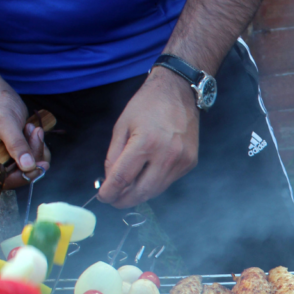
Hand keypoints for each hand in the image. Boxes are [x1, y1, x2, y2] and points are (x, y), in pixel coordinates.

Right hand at [0, 81, 50, 189]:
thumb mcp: (5, 123)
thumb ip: (16, 144)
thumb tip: (27, 166)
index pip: (1, 179)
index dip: (21, 176)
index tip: (39, 165)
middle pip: (19, 174)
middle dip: (32, 155)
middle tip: (34, 133)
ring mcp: (6, 159)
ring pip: (30, 167)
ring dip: (36, 148)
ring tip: (30, 128)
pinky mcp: (17, 154)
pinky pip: (35, 159)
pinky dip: (38, 146)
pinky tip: (33, 131)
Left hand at [98, 68, 199, 208]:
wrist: (180, 92)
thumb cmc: (147, 105)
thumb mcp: (121, 126)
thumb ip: (113, 156)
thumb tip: (110, 181)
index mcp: (145, 143)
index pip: (122, 179)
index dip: (109, 192)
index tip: (102, 197)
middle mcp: (166, 155)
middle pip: (141, 191)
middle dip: (124, 200)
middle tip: (113, 200)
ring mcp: (181, 161)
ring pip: (156, 190)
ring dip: (139, 195)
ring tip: (127, 192)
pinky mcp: (190, 163)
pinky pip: (168, 181)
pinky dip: (155, 183)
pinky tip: (147, 175)